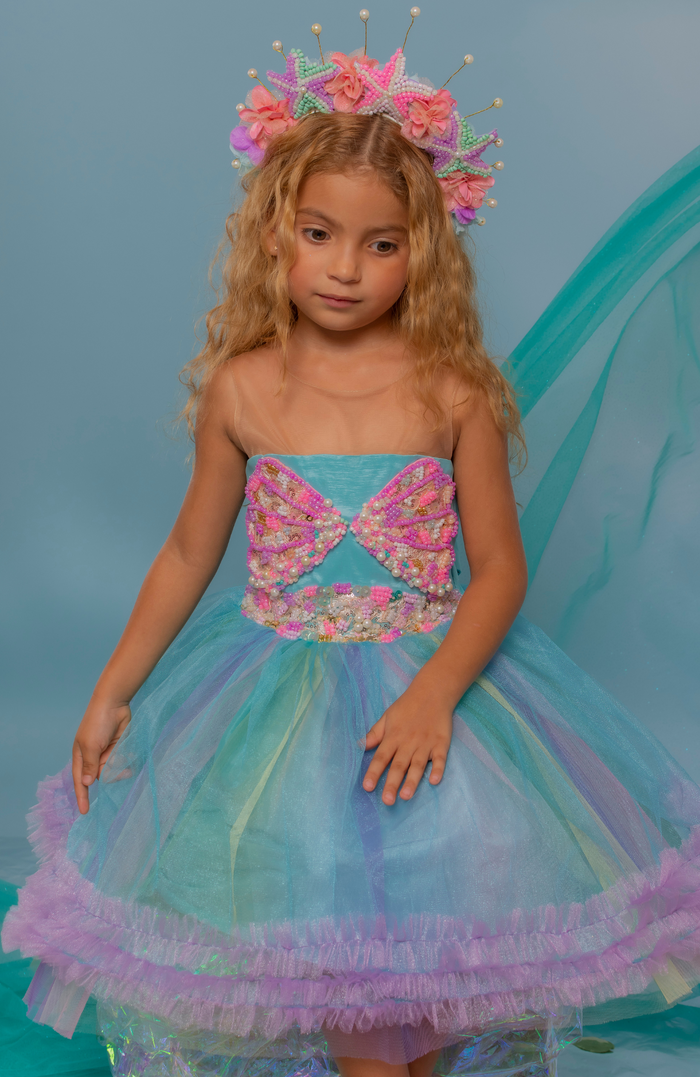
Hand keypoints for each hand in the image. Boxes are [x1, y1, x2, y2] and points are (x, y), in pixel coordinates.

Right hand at [72, 699, 131, 813]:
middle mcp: (93, 757)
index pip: (80, 781)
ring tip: (123, 756)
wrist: (114, 704)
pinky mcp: (119, 748)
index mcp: (81, 757)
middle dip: (109, 774)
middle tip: (116, 763)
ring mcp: (107, 753)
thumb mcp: (90, 745)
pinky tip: (128, 754)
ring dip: (119, 767)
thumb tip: (86, 783)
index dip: (82, 796)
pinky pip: (122, 762)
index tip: (84, 812)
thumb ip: (90, 765)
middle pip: (101, 776)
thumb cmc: (97, 724)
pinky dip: (125, 761)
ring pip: (113, 770)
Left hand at [362, 681, 452, 805]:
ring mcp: (425, 743)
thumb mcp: (387, 717)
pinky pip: (440, 759)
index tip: (367, 787)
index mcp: (393, 737)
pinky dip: (438, 769)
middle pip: (398, 765)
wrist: (433, 692)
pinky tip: (434, 781)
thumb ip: (374, 734)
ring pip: (417, 765)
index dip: (374, 772)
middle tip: (387, 801)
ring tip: (405, 796)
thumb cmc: (407, 706)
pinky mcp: (441, 743)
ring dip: (412, 781)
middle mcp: (408, 742)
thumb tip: (358, 746)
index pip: (381, 757)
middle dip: (392, 783)